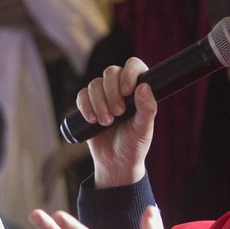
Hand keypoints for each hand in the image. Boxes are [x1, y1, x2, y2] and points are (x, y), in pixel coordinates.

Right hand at [77, 58, 158, 188]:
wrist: (115, 163)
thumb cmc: (133, 145)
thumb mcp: (144, 129)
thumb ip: (147, 108)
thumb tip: (143, 87)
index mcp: (138, 90)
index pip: (133, 66)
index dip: (128, 73)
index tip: (127, 91)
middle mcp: (120, 88)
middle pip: (110, 72)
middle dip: (111, 92)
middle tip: (118, 113)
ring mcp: (103, 96)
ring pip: (95, 84)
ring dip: (99, 103)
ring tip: (106, 122)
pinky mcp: (88, 105)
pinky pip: (82, 96)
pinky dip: (85, 106)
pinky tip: (92, 120)